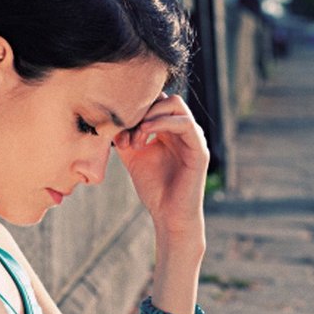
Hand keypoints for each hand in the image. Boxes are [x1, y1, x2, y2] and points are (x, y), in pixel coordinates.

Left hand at [113, 93, 208, 241]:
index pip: (155, 102)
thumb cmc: (154, 189)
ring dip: (151, 115)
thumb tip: (113, 120)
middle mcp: (183, 130)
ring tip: (137, 136)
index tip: (117, 130)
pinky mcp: (200, 149)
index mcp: (169, 131)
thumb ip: (126, 137)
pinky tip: (145, 132)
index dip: (135, 109)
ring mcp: (193, 138)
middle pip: (165, 97)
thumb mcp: (133, 157)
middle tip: (127, 133)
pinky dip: (163, 122)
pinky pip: (185, 123)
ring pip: (175, 104)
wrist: (168, 215)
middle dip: (142, 110)